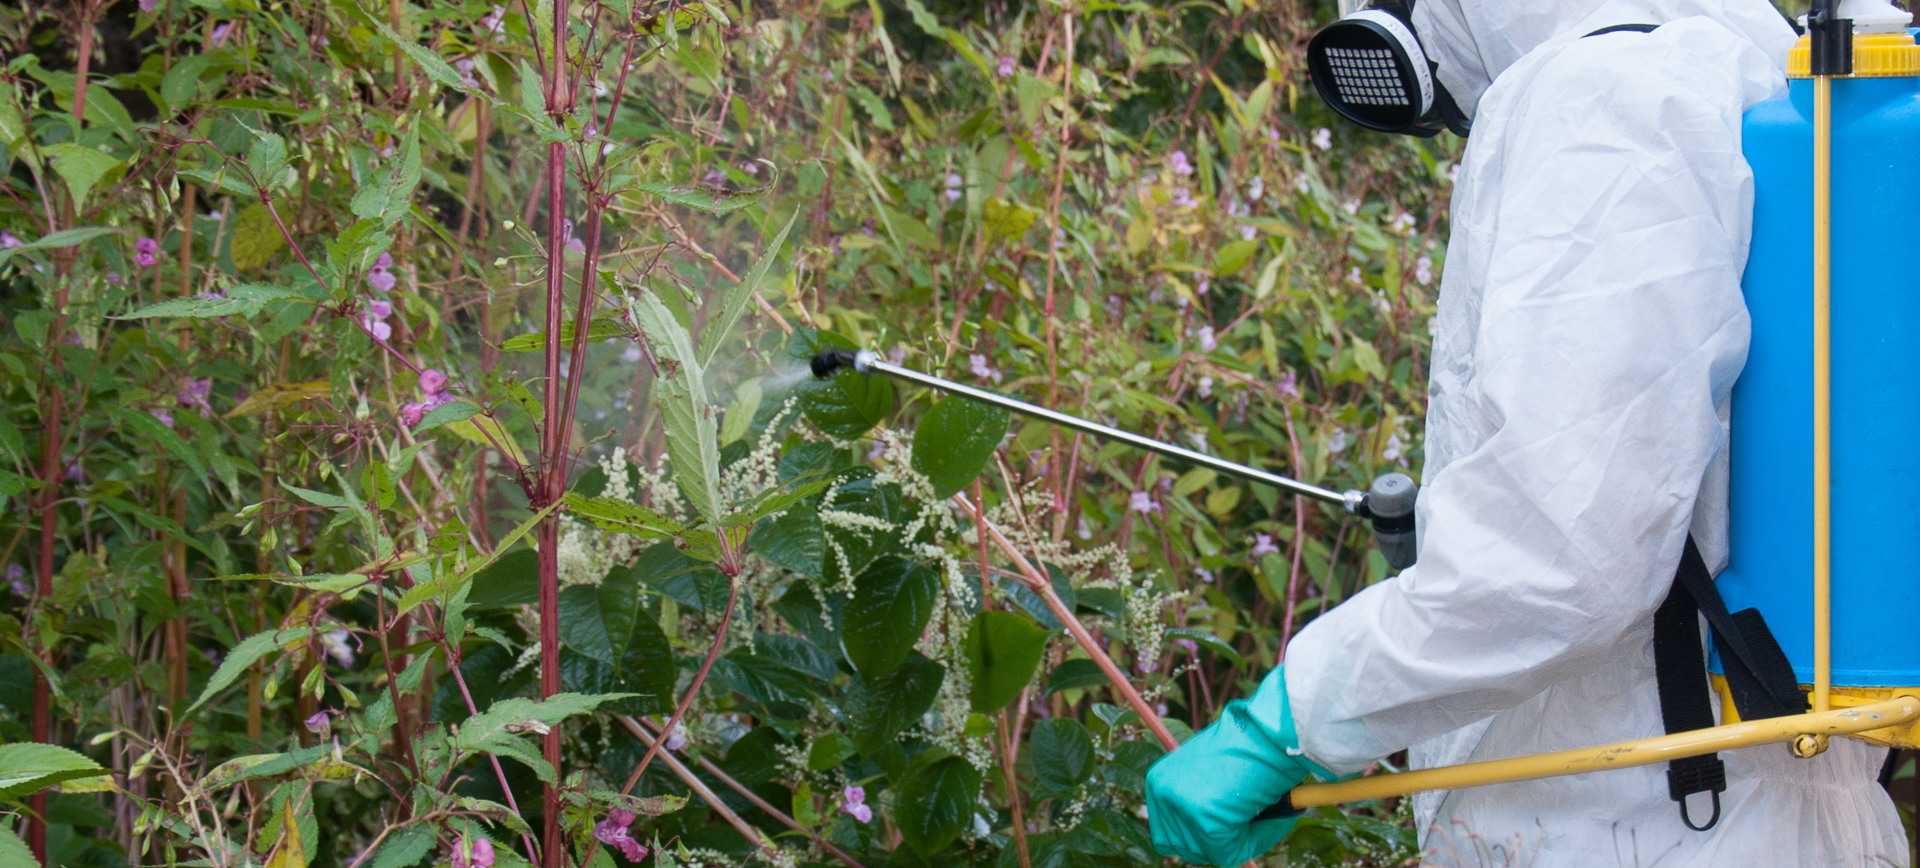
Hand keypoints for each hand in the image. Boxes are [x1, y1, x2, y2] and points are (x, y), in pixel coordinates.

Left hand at [1145, 666, 1325, 865]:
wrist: (1271, 731)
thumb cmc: (1250, 747)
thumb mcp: (1214, 773)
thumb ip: (1203, 799)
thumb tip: (1208, 832)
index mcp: (1159, 781)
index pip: (1167, 832)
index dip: (1197, 837)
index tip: (1224, 831)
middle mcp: (1162, 793)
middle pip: (1183, 847)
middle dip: (1215, 842)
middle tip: (1246, 824)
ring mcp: (1182, 808)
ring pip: (1210, 852)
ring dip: (1239, 840)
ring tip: (1262, 810)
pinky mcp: (1206, 823)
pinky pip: (1232, 853)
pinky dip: (1257, 840)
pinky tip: (1271, 814)